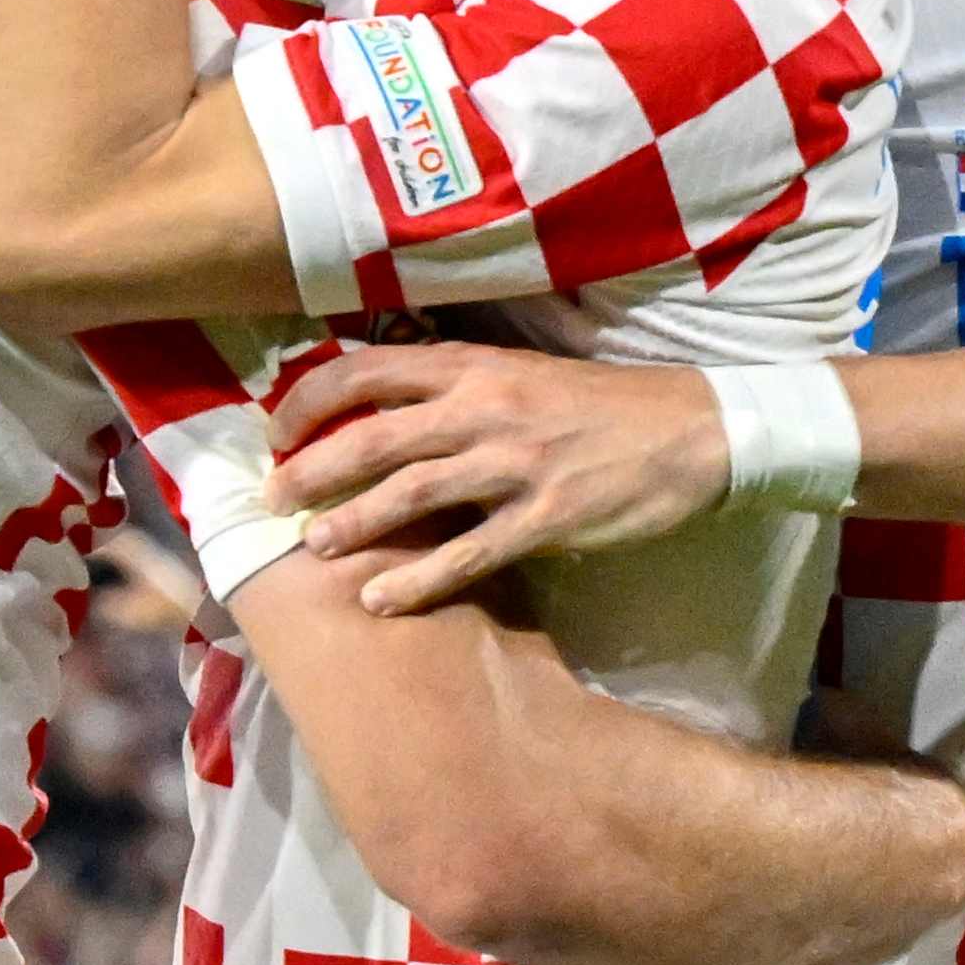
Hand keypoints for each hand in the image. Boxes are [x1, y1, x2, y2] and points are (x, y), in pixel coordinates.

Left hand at [264, 341, 731, 611]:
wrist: (692, 430)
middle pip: (374, 436)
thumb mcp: (520, 375)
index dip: (311, 400)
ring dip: (353, 523)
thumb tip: (381, 412)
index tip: (277, 432)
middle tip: (272, 501)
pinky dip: (418, 579)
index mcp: (473, 365)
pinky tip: (380, 599)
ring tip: (311, 550)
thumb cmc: (599, 404)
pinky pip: (468, 553)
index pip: (367, 368)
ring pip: (411, 493)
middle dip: (312, 470)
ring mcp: (515, 463)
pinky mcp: (547, 516)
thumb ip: (456, 390)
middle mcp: (484, 407)